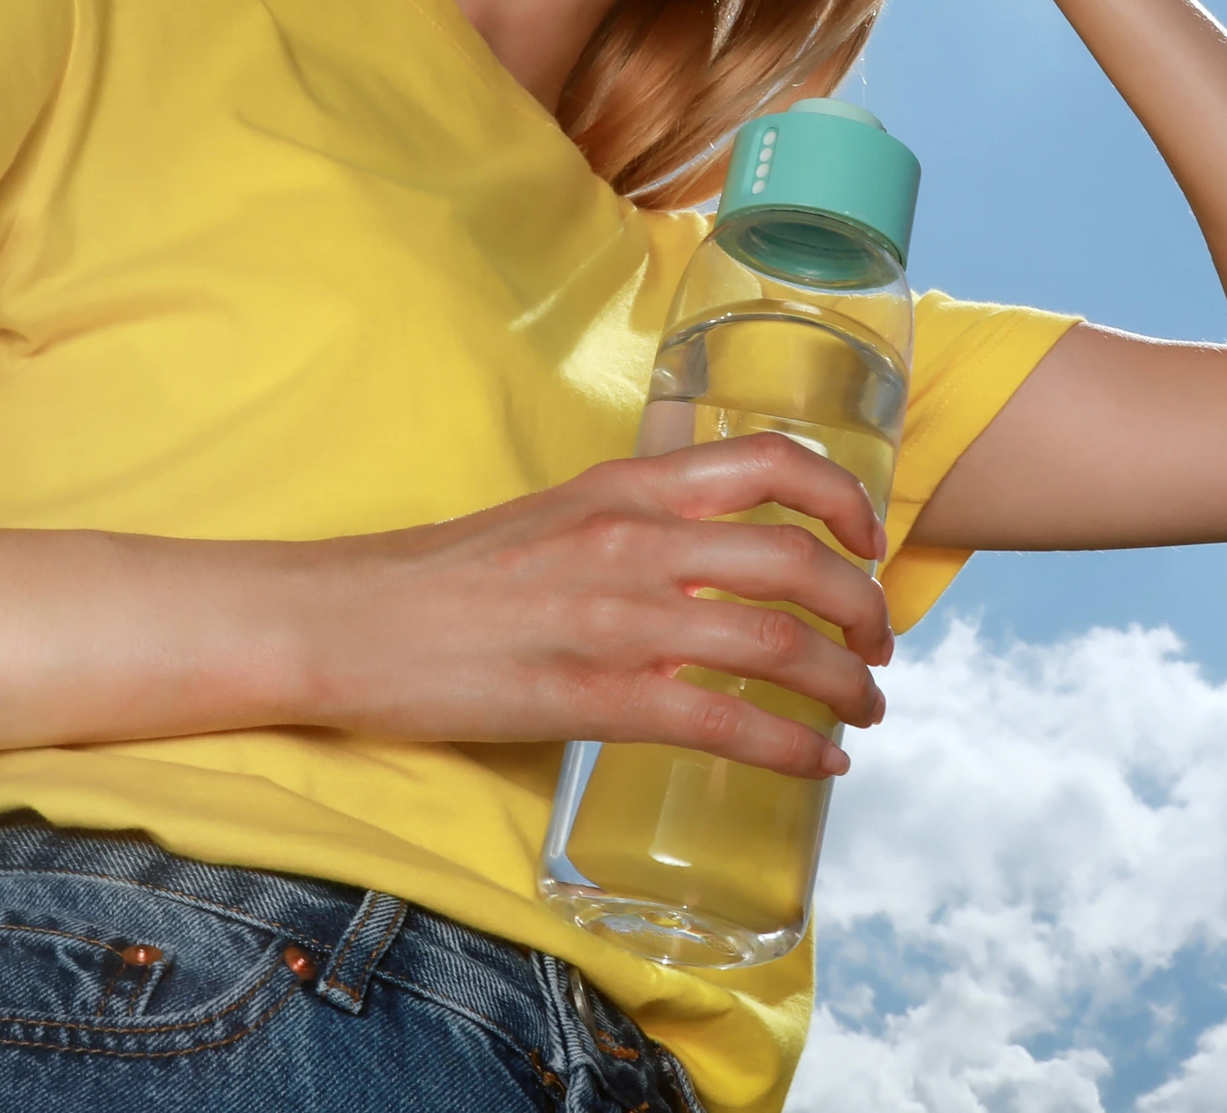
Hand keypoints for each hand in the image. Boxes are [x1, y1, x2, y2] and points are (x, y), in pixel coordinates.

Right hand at [312, 435, 895, 778]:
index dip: (843, 498)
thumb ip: (633, 528)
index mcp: (625, 486)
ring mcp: (616, 620)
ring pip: (777, 646)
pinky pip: (724, 724)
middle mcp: (633, 540)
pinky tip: (819, 763)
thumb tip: (706, 562)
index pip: (769, 462)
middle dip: (864, 609)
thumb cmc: (443, 575)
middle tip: (881, 645)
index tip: (871, 539)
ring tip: (867, 710)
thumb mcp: (555, 516)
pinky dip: (792, 748)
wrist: (346, 620)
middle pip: (797, 562)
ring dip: (845, 685)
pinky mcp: (591, 698)